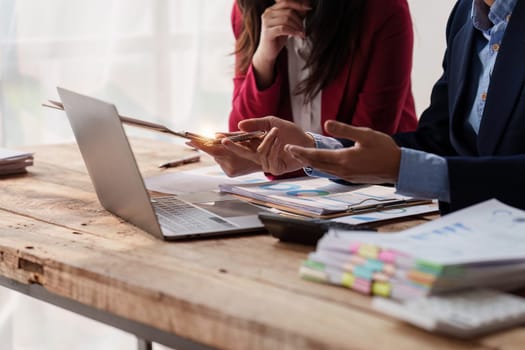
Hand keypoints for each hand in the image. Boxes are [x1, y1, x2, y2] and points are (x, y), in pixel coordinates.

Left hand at [186, 138, 261, 176]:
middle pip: (213, 152)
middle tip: (194, 140)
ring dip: (218, 151)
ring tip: (228, 147)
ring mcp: (230, 171)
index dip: (200, 144)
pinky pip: (221, 162)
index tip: (189, 140)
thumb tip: (214, 135)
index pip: (212, 148)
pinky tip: (231, 155)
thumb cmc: (259, 145)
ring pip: (217, 157)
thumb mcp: (245, 137)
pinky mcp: (230, 174)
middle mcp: (230, 165)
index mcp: (233, 154)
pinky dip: (223, 157)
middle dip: (207, 145)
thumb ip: (229, 136)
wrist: (270, 162)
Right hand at [222, 116, 314, 174]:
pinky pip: (270, 160)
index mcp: (255, 143)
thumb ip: (256, 124)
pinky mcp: (275, 169)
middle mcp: (258, 154)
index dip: (229, 139)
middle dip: (232, 147)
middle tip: (224, 141)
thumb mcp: (271, 123)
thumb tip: (239, 125)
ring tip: (276, 132)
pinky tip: (281, 144)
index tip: (216, 136)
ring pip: (259, 154)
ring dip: (268, 141)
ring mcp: (266, 163)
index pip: (239, 142)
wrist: (306, 141)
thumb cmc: (289, 132)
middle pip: (242, 152)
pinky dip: (275, 149)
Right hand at [252, 0, 310, 87]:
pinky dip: (293, 32)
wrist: (268, 52)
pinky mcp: (268, 32)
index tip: (309, 8)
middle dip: (299, 19)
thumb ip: (295, 14)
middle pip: (288, 11)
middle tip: (303, 28)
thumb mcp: (287, 24)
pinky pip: (284, 29)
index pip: (286, 2)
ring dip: (297, 26)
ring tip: (302, 33)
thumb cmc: (278, 37)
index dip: (298, 4)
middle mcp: (267, 14)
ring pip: (287, 19)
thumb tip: (306, 6)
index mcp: (271, 9)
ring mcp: (266, 23)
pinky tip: (298, 36)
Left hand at [284, 121, 401, 183]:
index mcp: (344, 159)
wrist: (398, 168)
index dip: (301, 152)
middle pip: (316, 164)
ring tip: (299, 156)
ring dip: (310, 163)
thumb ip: (344, 129)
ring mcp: (346, 176)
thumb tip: (326, 123)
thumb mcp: (364, 134)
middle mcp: (342, 170)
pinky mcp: (350, 178)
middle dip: (301, 157)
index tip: (289, 147)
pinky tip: (318, 163)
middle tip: (288, 150)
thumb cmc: (384, 149)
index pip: (317, 156)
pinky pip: (330, 172)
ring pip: (322, 169)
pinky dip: (320, 167)